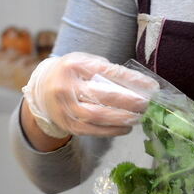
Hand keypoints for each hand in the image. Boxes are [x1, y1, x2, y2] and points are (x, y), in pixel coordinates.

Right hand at [22, 53, 158, 138]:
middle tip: (147, 104)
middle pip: (102, 96)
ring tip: (140, 117)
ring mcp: (65, 107)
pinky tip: (126, 128)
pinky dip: (112, 131)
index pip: (108, 72)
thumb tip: (138, 85)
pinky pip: (92, 130)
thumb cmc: (73, 73)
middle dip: (129, 102)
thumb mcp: (86, 62)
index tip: (151, 87)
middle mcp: (67, 86)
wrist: (42, 89)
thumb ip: (107, 70)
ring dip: (122, 118)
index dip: (132, 80)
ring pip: (97, 116)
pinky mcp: (67, 124)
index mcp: (75, 65)